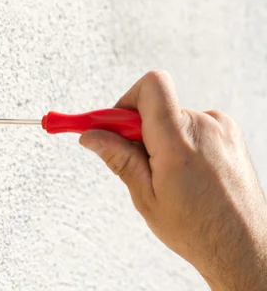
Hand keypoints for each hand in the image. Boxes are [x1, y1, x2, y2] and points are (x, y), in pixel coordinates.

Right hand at [79, 71, 266, 289]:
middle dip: (138, 128)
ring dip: (161, 137)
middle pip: (156, 105)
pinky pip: (193, 124)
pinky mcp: (230, 134)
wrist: (242, 246)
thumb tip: (91, 137)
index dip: (125, 101)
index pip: (150, 87)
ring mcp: (222, 128)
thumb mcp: (146, 197)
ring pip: (173, 117)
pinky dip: (182, 141)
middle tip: (137, 161)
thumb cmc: (199, 229)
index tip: (111, 124)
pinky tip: (185, 171)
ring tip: (168, 175)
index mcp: (179, 142)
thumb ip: (119, 158)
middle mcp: (205, 127)